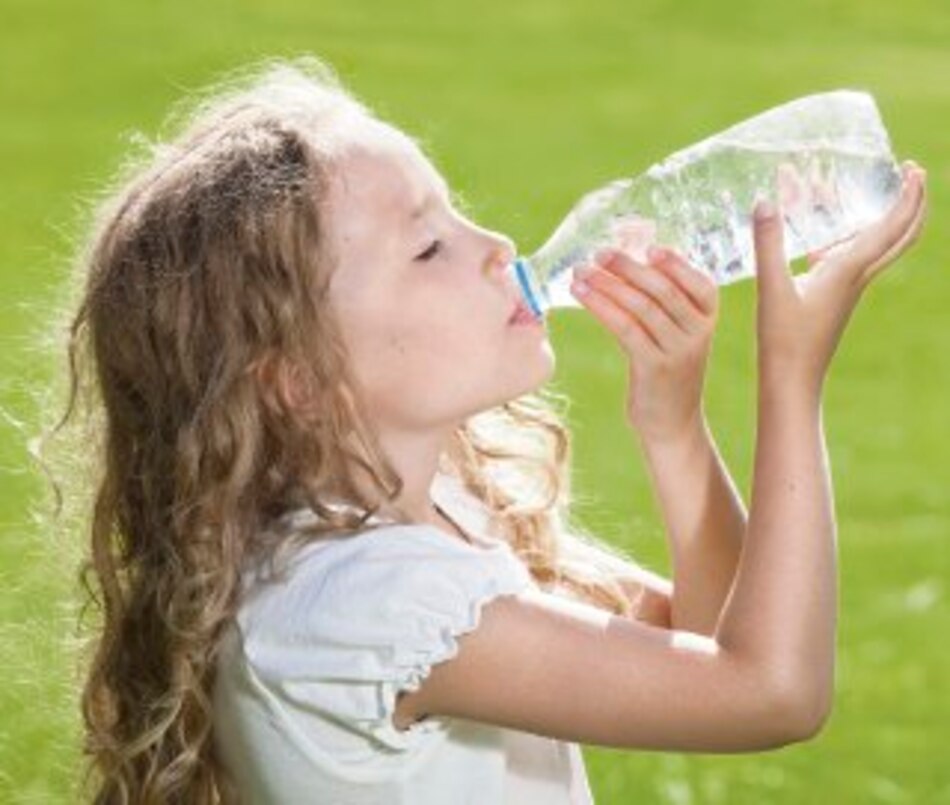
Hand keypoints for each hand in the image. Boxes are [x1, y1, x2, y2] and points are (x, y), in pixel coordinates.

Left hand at [570, 240, 719, 444]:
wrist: (672, 422)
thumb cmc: (667, 371)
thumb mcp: (676, 335)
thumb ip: (663, 303)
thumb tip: (629, 261)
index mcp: (708, 318)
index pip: (699, 282)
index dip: (675, 263)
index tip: (649, 247)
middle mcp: (699, 332)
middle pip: (663, 290)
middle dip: (629, 268)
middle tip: (600, 253)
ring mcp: (678, 351)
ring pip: (642, 307)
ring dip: (608, 285)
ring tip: (581, 272)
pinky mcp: (654, 367)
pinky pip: (625, 328)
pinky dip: (601, 306)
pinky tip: (582, 295)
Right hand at [753, 160, 927, 395]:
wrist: (792, 380)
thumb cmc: (784, 339)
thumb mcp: (771, 287)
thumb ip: (769, 243)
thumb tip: (766, 202)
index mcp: (849, 270)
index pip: (892, 226)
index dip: (909, 195)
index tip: (913, 168)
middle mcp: (856, 276)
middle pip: (902, 235)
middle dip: (912, 203)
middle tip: (910, 174)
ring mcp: (847, 288)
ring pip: (877, 245)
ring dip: (881, 217)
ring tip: (866, 192)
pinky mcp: (833, 296)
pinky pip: (850, 258)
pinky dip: (847, 237)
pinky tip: (820, 235)